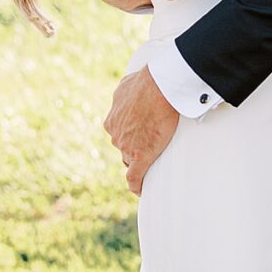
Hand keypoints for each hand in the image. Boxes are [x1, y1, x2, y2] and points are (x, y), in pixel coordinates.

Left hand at [104, 65, 179, 195]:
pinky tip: (139, 190)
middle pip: (124, 148)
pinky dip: (135, 185)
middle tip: (149, 147)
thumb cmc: (147, 82)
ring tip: (152, 163)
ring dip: (138, 161)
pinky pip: (134, 177)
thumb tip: (128, 91)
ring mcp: (126, 146)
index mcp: (112, 119)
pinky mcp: (140, 156)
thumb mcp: (127, 85)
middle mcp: (115, 134)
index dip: (129, 138)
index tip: (137, 139)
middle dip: (133, 149)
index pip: (119, 134)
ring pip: (130, 160)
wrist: (159, 87)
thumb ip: (125, 94)